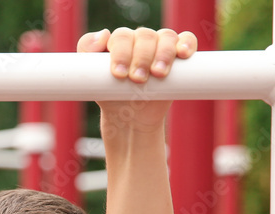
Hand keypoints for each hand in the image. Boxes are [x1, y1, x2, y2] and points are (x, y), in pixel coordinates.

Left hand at [79, 27, 196, 132]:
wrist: (130, 118)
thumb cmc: (111, 96)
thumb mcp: (92, 79)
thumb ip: (87, 53)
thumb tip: (103, 34)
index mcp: (119, 43)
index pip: (122, 37)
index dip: (121, 53)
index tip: (118, 74)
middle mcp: (140, 41)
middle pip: (144, 36)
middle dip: (141, 58)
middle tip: (137, 79)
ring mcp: (160, 47)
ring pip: (166, 36)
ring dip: (163, 53)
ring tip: (157, 74)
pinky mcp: (178, 56)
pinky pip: (186, 40)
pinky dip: (187, 43)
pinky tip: (183, 54)